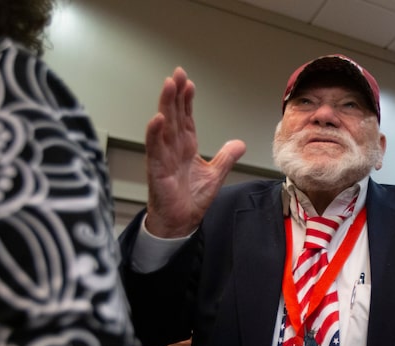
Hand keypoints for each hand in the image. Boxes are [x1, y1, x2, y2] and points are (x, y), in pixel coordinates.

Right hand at [144, 67, 245, 237]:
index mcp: (186, 147)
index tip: (188, 83)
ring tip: (168, 85)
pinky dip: (155, 134)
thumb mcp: (215, 175)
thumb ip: (226, 157)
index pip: (185, 118)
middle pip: (174, 115)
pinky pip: (155, 149)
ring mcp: (163, 157)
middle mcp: (173, 148)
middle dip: (175, 94)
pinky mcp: (157, 170)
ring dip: (165, 105)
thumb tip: (239, 143)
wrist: (180, 222)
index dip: (186, 100)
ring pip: (164, 126)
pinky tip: (158, 118)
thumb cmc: (190, 199)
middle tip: (177, 73)